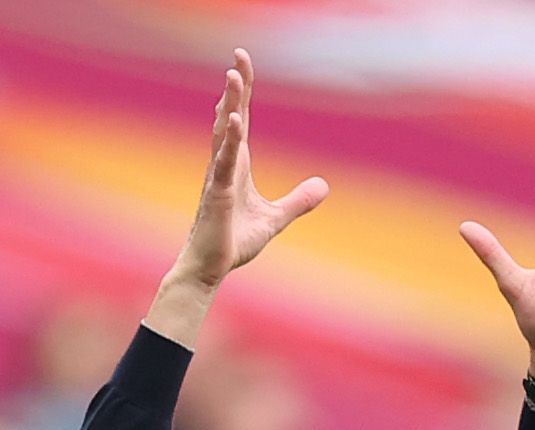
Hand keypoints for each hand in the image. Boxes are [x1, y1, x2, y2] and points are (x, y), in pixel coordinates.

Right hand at [168, 52, 327, 294]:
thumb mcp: (276, 219)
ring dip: (229, 105)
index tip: (242, 65)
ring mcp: (218, 177)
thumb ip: (298, 201)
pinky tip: (235, 121)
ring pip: (224, 133)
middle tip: (238, 57)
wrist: (210, 268)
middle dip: (235, 88)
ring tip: (233, 77)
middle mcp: (224, 164)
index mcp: (236, 165)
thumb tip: (324, 185)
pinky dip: (230, 141)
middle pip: (230, 117)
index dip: (243, 94)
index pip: (241, 121)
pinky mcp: (217, 195)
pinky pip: (224, 163)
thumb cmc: (233, 240)